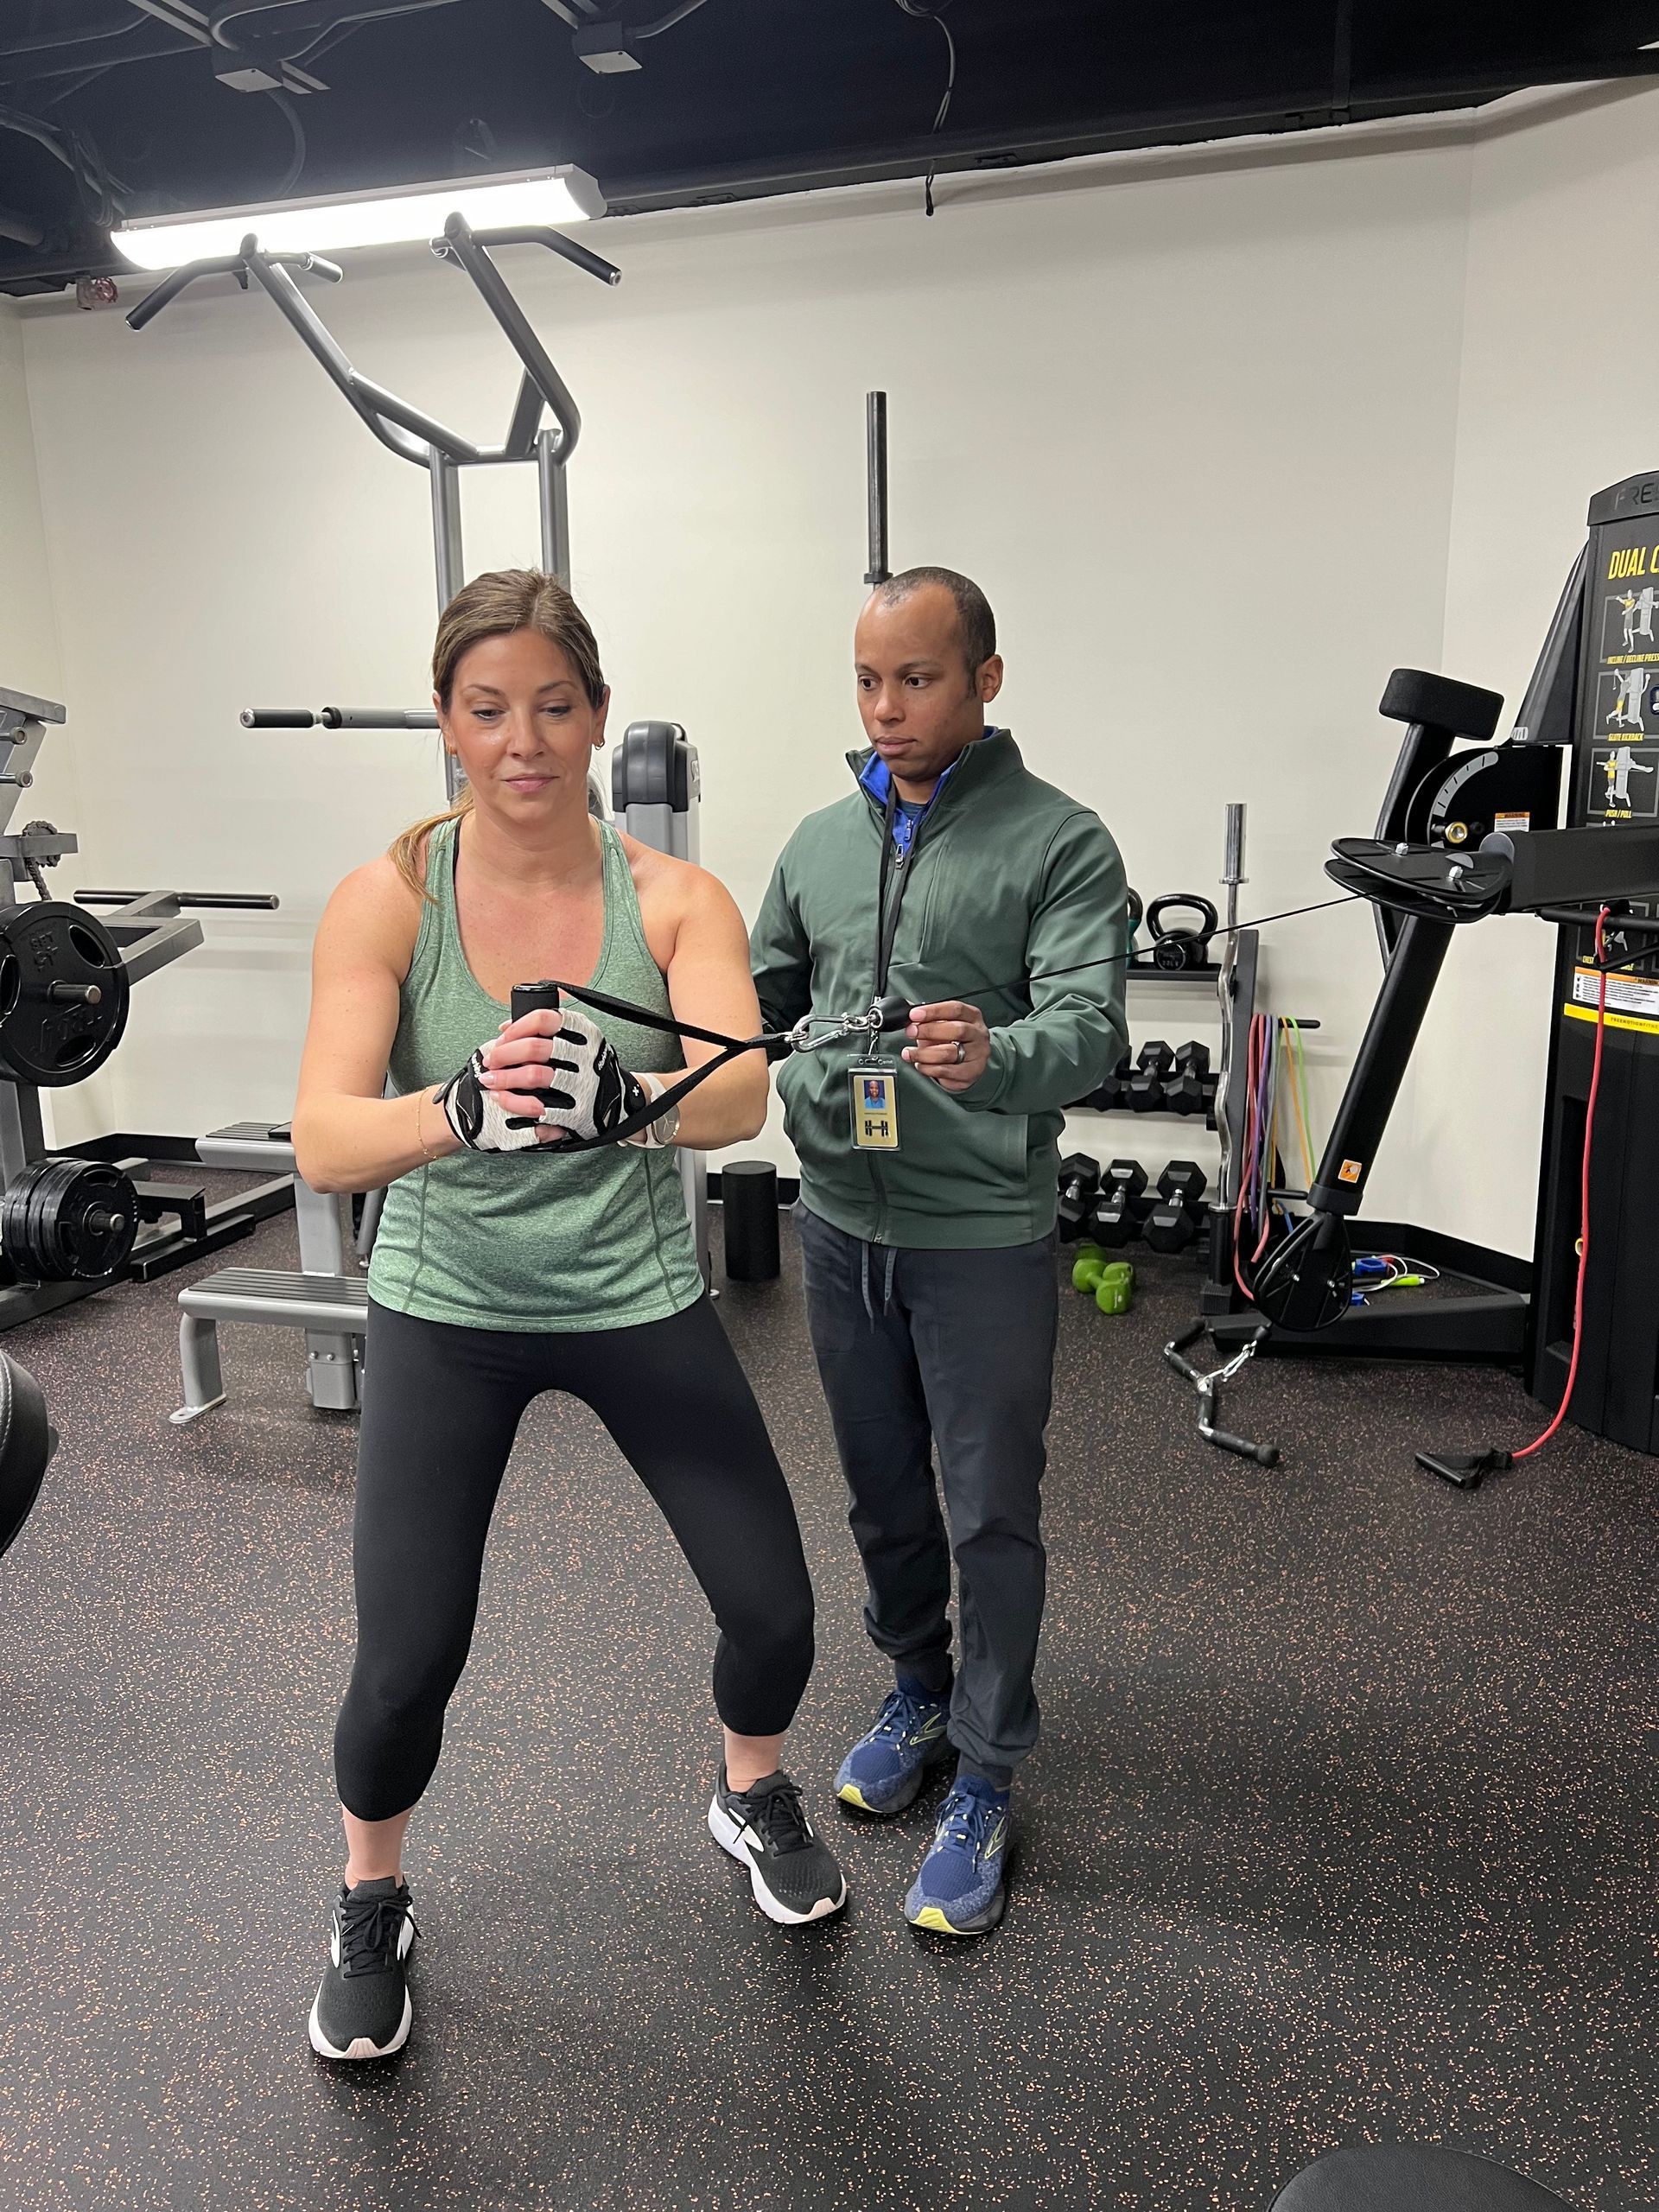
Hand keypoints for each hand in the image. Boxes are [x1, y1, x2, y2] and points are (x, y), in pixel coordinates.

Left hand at [436, 1005, 657, 1150]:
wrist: (621, 1103)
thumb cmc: (588, 1068)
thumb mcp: (578, 1041)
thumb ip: (546, 1032)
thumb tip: (504, 1028)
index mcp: (585, 1032)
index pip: (543, 1019)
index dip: (516, 1028)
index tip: (501, 1038)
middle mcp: (586, 1056)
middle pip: (535, 1048)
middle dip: (504, 1055)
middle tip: (489, 1061)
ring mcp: (584, 1084)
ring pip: (534, 1076)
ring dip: (504, 1079)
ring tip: (489, 1081)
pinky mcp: (579, 1112)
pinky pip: (538, 1106)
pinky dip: (514, 1103)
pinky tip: (501, 1100)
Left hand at [901, 1000, 990, 1092]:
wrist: (966, 1063)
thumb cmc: (952, 1040)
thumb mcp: (943, 1024)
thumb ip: (928, 1019)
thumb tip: (908, 1016)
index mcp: (972, 1016)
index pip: (955, 1009)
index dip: (933, 1011)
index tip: (914, 1014)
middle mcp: (978, 1034)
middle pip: (956, 1030)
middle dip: (929, 1030)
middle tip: (911, 1032)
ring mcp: (977, 1054)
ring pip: (949, 1052)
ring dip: (924, 1053)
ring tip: (910, 1053)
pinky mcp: (971, 1072)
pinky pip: (946, 1071)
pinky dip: (928, 1068)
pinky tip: (920, 1064)